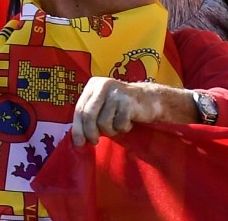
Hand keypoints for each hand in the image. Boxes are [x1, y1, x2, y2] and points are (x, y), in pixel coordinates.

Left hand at [71, 78, 191, 144]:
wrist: (151, 99)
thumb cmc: (123, 107)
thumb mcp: (103, 106)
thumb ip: (90, 115)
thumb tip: (76, 138)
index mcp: (93, 85)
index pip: (80, 109)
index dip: (77, 128)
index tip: (78, 143)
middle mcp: (103, 85)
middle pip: (89, 115)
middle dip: (90, 133)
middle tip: (94, 142)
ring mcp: (115, 92)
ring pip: (104, 123)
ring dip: (111, 130)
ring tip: (118, 125)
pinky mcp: (128, 102)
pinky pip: (119, 125)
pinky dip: (124, 128)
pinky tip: (129, 121)